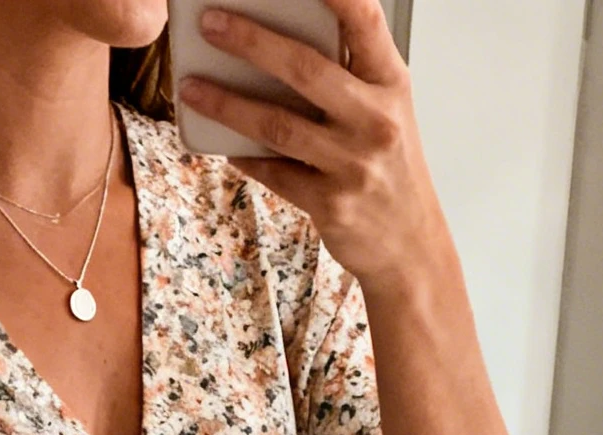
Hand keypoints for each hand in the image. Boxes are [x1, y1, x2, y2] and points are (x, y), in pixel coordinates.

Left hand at [180, 1, 451, 295]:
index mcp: (392, 83)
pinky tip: (223, 143)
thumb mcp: (386, 110)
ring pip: (278, 125)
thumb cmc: (390, 167)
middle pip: (305, 68)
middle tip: (210, 22)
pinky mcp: (330, 204)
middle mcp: (376, 119)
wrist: (411, 244)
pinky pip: (275, 173)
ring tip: (192, 87)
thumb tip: (280, 43)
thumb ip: (349, 75)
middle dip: (251, 41)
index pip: (366, 21)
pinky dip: (245, 156)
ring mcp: (353, 164)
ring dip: (228, 104)